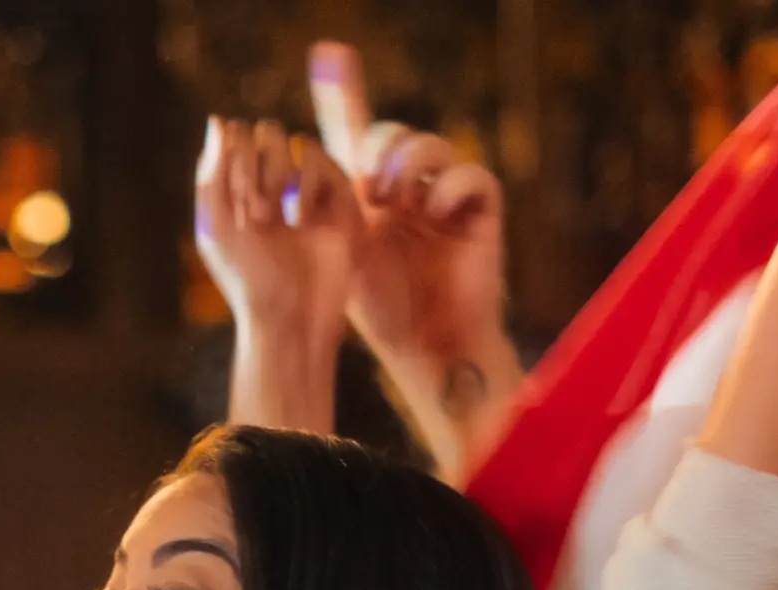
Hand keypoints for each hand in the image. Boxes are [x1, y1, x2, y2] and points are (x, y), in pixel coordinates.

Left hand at [195, 117, 356, 341]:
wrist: (292, 315)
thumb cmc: (248, 278)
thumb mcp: (216, 226)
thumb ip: (212, 174)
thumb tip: (218, 120)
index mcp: (238, 190)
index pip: (235, 138)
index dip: (234, 160)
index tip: (235, 202)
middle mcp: (271, 185)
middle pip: (264, 134)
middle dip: (256, 167)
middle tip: (257, 213)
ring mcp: (303, 188)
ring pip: (291, 141)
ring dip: (278, 176)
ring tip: (279, 220)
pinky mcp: (334, 197)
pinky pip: (319, 158)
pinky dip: (306, 185)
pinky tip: (301, 219)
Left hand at [307, 46, 507, 382]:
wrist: (425, 346)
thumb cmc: (382, 308)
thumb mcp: (340, 247)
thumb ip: (322, 202)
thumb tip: (296, 160)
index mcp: (373, 193)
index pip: (359, 132)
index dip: (343, 94)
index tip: (329, 55)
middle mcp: (411, 187)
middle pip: (394, 133)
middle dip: (378, 149)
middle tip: (369, 185)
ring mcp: (447, 198)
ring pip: (431, 145)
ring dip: (407, 164)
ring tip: (394, 200)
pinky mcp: (481, 212)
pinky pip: (472, 175)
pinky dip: (450, 187)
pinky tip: (432, 212)